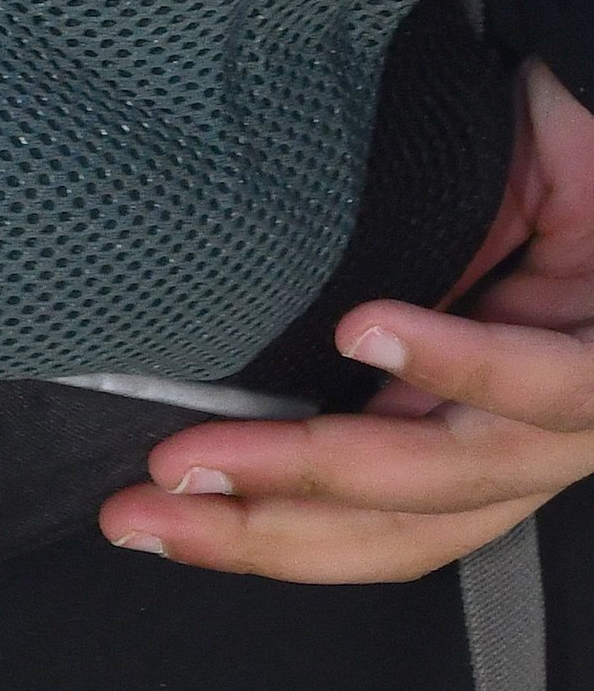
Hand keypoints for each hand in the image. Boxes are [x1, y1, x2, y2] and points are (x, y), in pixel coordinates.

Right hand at [101, 59, 593, 580]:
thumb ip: (368, 300)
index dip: (259, 533)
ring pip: (453, 476)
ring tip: (206, 454)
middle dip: (259, 532)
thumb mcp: (435, 240)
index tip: (141, 519)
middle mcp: (534, 440)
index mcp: (480, 419)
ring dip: (314, 466)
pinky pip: (548, 381)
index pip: (374, 520)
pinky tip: (365, 332)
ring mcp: (588, 411)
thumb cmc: (545, 156)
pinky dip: (450, 359)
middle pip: (401, 530)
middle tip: (141, 512)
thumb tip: (229, 341)